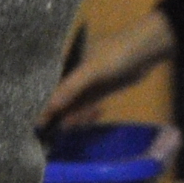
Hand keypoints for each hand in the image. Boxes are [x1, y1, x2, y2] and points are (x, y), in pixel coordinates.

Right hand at [42, 12, 175, 126]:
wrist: (148, 50)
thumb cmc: (117, 53)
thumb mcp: (91, 70)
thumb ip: (71, 88)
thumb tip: (49, 107)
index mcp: (69, 60)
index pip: (51, 84)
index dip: (43, 102)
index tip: (35, 122)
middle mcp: (77, 71)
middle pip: (62, 94)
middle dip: (56, 111)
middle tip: (47, 132)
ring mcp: (91, 80)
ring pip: (76, 101)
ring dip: (70, 114)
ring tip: (63, 131)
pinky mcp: (103, 88)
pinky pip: (89, 102)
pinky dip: (84, 112)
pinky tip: (79, 123)